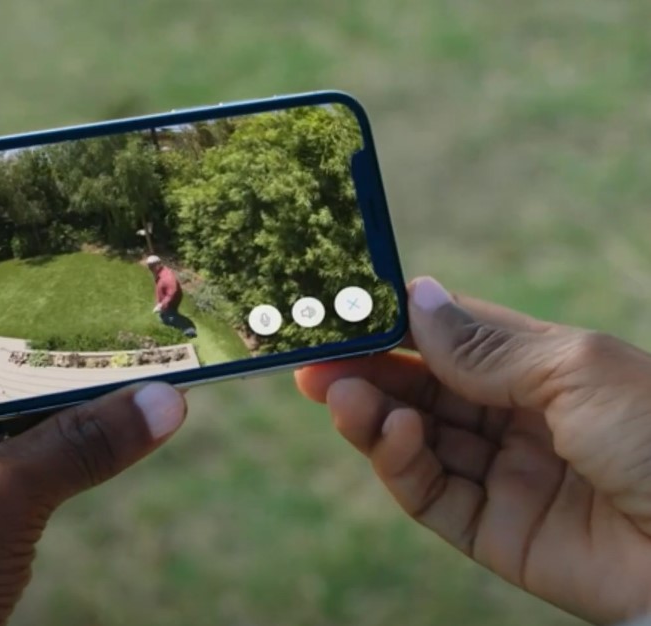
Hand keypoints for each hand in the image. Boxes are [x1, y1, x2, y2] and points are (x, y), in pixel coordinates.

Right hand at [296, 277, 650, 624]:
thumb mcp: (575, 368)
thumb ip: (486, 343)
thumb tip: (415, 295)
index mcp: (541, 368)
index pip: (451, 337)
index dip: (397, 322)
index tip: (344, 308)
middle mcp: (516, 418)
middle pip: (423, 388)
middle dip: (367, 369)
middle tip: (312, 355)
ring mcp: (503, 475)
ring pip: (416, 439)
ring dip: (371, 412)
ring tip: (338, 392)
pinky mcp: (494, 531)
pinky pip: (430, 493)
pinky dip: (399, 461)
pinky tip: (394, 432)